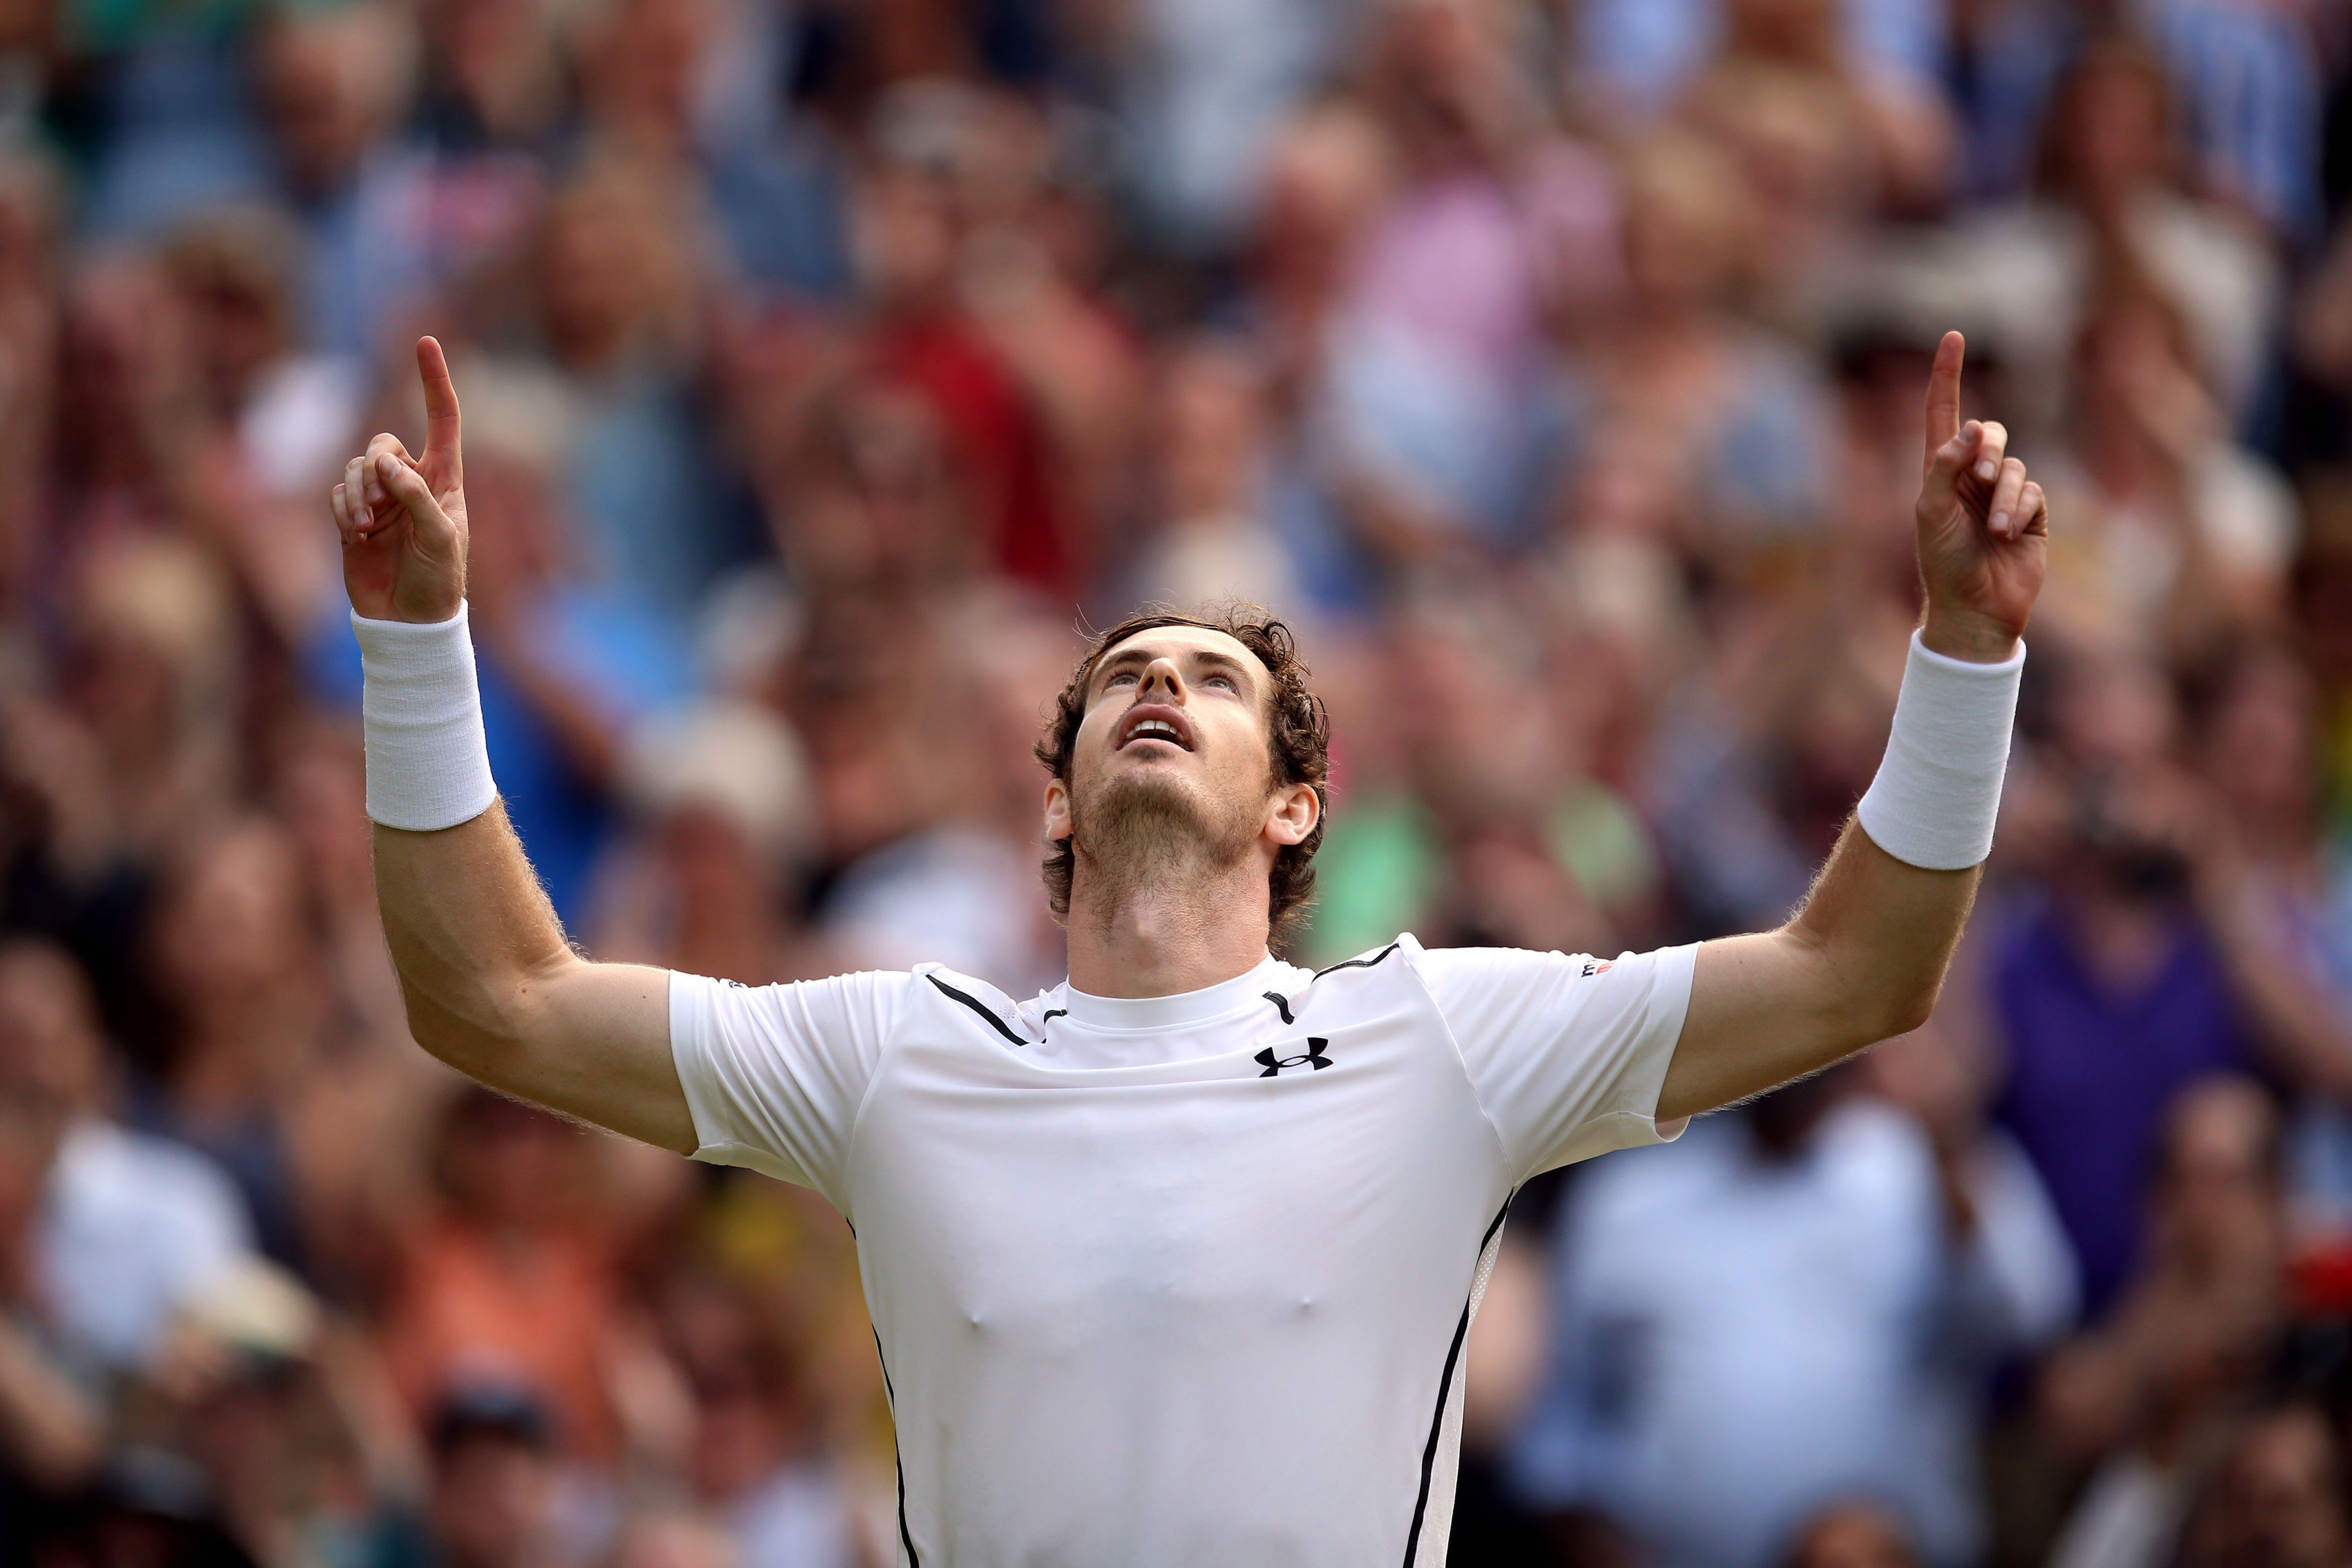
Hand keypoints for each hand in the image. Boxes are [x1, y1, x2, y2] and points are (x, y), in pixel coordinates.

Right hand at [331, 337, 467, 623]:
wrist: (408, 622)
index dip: (434, 381)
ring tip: (365, 528)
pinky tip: (353, 536)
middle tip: (379, 506)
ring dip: (355, 494)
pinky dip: (341, 509)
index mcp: (445, 480)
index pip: (442, 420)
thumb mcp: (441, 540)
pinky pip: (335, 493)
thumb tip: (387, 462)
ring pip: (353, 468)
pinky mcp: (351, 517)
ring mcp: (380, 499)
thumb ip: (417, 497)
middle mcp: (411, 483)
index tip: (426, 341)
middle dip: (374, 468)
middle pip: (381, 443)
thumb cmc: (438, 582)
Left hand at [1914, 332, 2047, 661]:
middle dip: (1988, 450)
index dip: (1946, 374)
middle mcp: (1971, 477)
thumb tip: (1971, 426)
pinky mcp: (2031, 513)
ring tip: (1993, 529)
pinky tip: (2009, 535)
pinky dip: (2021, 509)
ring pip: (2015, 465)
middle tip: (1981, 480)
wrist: (1974, 609)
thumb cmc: (1942, 563)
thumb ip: (1945, 466)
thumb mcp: (1930, 513)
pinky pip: (2034, 491)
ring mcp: (2002, 494)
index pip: (1941, 413)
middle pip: (1989, 432)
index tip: (1952, 335)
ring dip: (2005, 494)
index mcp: (1938, 472)